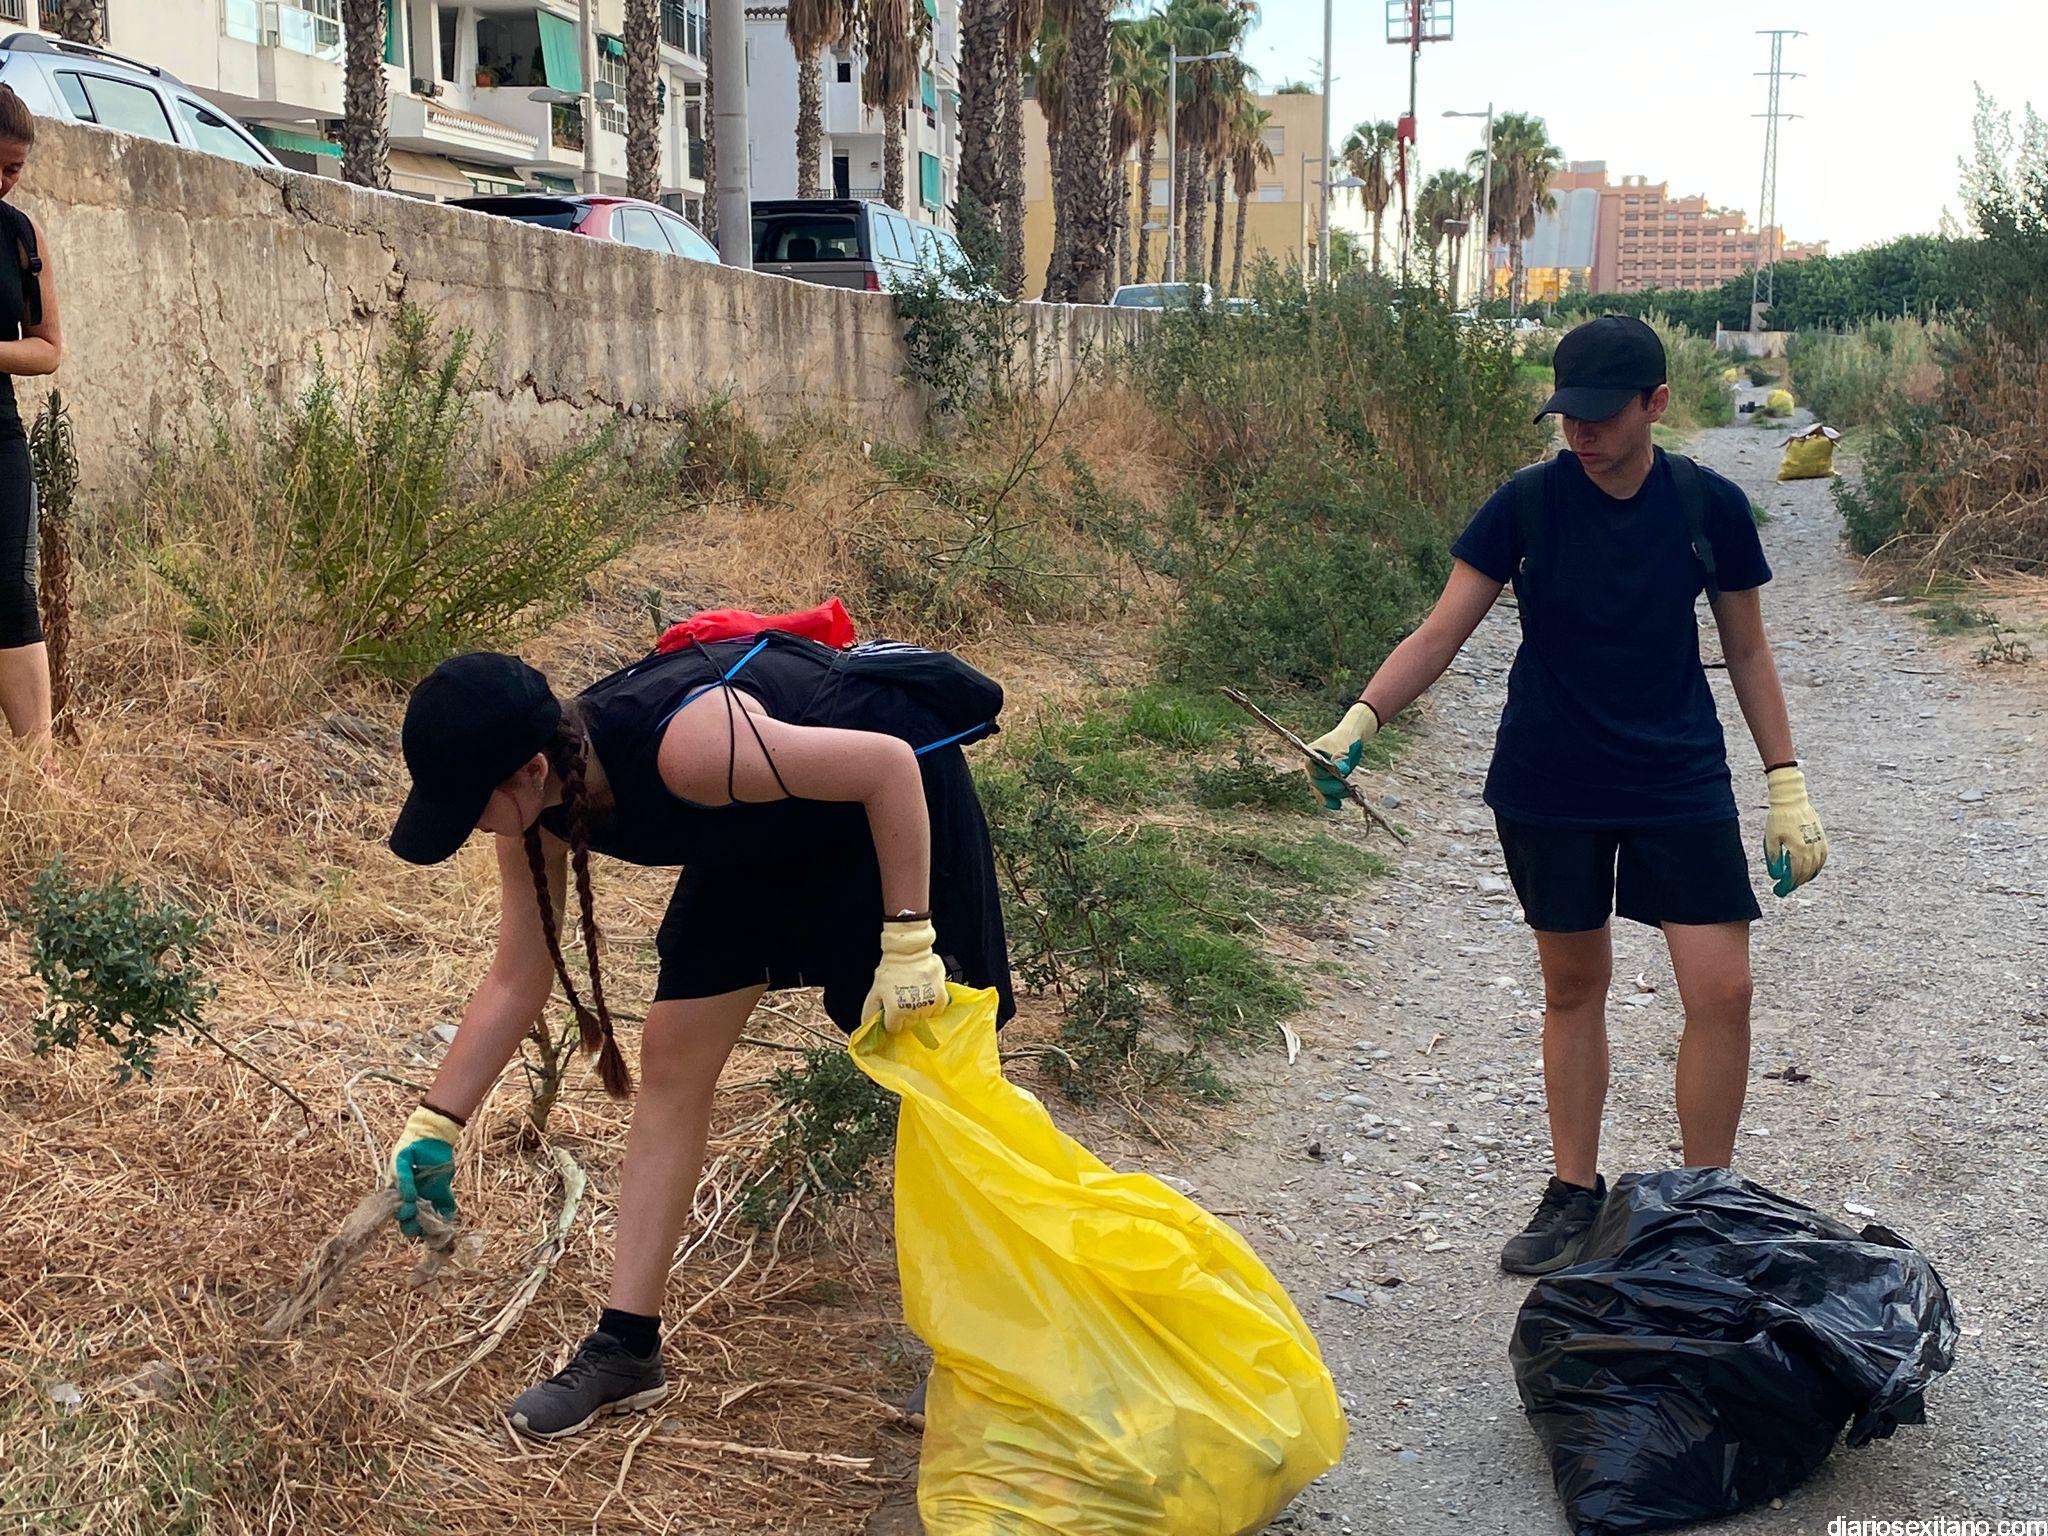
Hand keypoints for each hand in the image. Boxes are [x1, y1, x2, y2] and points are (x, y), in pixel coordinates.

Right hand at [389, 1105, 461, 1238]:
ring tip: (434, 1228)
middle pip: (412, 1225)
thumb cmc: (410, 1150)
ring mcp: (429, 1199)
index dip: (403, 1216)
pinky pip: (446, 1211)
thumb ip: (402, 1179)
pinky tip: (446, 1222)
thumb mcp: (401, 1162)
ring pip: (429, 1223)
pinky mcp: (444, 1195)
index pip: (399, 1215)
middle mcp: (414, 1202)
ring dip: (431, 1228)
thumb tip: (408, 1199)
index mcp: (399, 1197)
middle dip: (415, 1228)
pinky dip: (446, 1218)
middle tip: (420, 1222)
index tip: (408, 1209)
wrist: (430, 1138)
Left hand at [861, 919, 947, 1042]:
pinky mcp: (940, 998)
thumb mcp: (875, 990)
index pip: (894, 1028)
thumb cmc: (891, 970)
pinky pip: (937, 1011)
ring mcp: (928, 1005)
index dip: (892, 1019)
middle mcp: (913, 1010)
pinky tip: (925, 994)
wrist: (909, 953)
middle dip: (905, 1015)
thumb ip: (871, 1011)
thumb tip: (867, 1026)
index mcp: (895, 1010)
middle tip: (903, 999)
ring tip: (914, 994)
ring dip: (918, 1010)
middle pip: (909, 1024)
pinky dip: (932, 1006)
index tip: (893, 1009)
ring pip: (923, 1018)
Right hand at [1304, 702, 1380, 810]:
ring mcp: (1319, 777)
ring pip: (1321, 791)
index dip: (1321, 774)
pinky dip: (1332, 800)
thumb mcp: (1343, 745)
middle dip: (1328, 787)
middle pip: (1316, 782)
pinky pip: (1326, 795)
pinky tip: (1338, 805)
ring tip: (1347, 793)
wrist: (1349, 741)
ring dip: (1333, 795)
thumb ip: (1341, 757)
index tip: (1335, 774)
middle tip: (1342, 786)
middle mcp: (1312, 768)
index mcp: (1311, 755)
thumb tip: (1340, 770)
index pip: (1312, 768)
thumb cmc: (1343, 740)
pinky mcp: (1327, 783)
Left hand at [1763, 766, 1826, 895]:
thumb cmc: (1778, 819)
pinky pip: (1822, 858)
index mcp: (1798, 849)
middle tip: (1784, 889)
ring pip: (1816, 867)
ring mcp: (1819, 843)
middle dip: (1794, 883)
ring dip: (1806, 877)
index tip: (1778, 891)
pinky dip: (1816, 867)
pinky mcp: (1822, 838)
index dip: (1787, 885)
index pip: (1794, 874)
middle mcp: (1812, 848)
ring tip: (1795, 881)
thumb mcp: (1771, 839)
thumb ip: (1774, 858)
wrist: (1792, 801)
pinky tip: (1809, 871)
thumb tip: (1776, 876)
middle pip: (1805, 873)